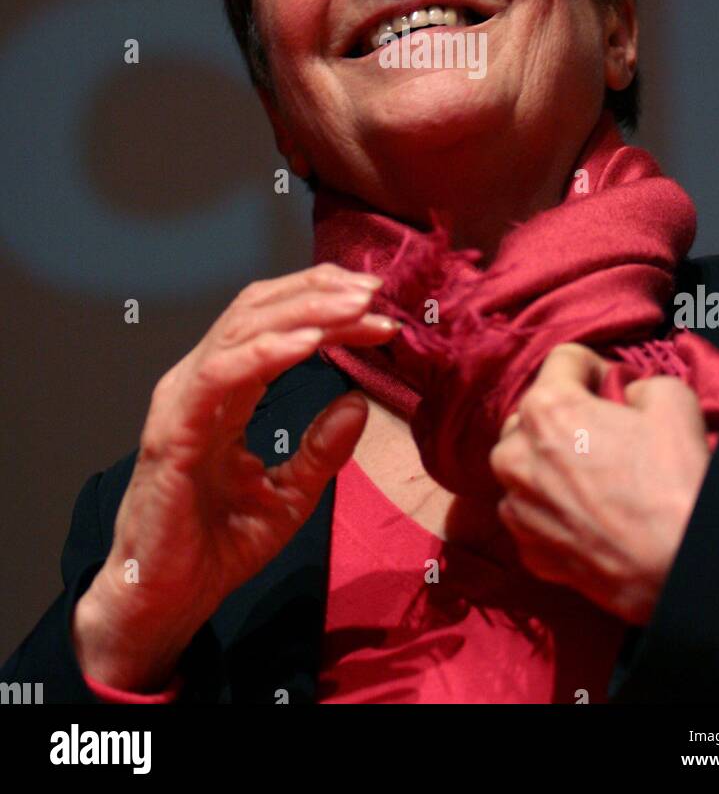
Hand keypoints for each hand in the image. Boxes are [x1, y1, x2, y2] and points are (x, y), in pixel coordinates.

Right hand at [72, 262, 398, 690]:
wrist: (164, 601)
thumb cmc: (215, 546)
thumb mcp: (290, 494)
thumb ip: (322, 449)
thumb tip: (358, 401)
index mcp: (224, 389)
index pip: (274, 323)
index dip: (325, 305)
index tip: (379, 306)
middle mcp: (200, 382)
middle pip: (259, 310)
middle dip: (320, 293)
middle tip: (376, 292)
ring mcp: (183, 401)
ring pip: (242, 328)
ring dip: (305, 311)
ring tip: (356, 307)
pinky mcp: (174, 431)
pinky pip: (222, 374)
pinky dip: (268, 351)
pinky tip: (311, 343)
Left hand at [488, 343, 711, 626]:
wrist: (680, 570)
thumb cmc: (674, 484)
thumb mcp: (673, 401)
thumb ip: (641, 382)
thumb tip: (628, 395)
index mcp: (545, 409)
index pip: (564, 360)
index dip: (598, 369)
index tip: (618, 390)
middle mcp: (514, 454)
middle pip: (536, 413)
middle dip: (567, 417)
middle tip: (608, 437)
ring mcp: (516, 506)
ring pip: (526, 465)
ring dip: (553, 464)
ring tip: (597, 480)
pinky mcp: (527, 549)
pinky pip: (533, 512)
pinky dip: (555, 509)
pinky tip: (591, 517)